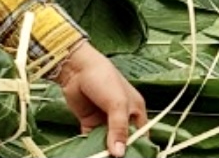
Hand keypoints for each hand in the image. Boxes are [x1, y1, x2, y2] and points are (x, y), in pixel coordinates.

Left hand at [53, 41, 146, 157]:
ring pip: (108, 143)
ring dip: (104, 151)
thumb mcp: (117, 103)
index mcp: (136, 110)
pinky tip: (89, 154)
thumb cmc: (105, 79)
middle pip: (124, 141)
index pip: (141, 135)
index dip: (138, 148)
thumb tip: (119, 154)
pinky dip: (91, 147)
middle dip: (119, 151)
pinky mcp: (90, 124)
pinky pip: (92, 140)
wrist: (77, 70)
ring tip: (101, 157)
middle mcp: (122, 118)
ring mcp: (106, 121)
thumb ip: (119, 129)